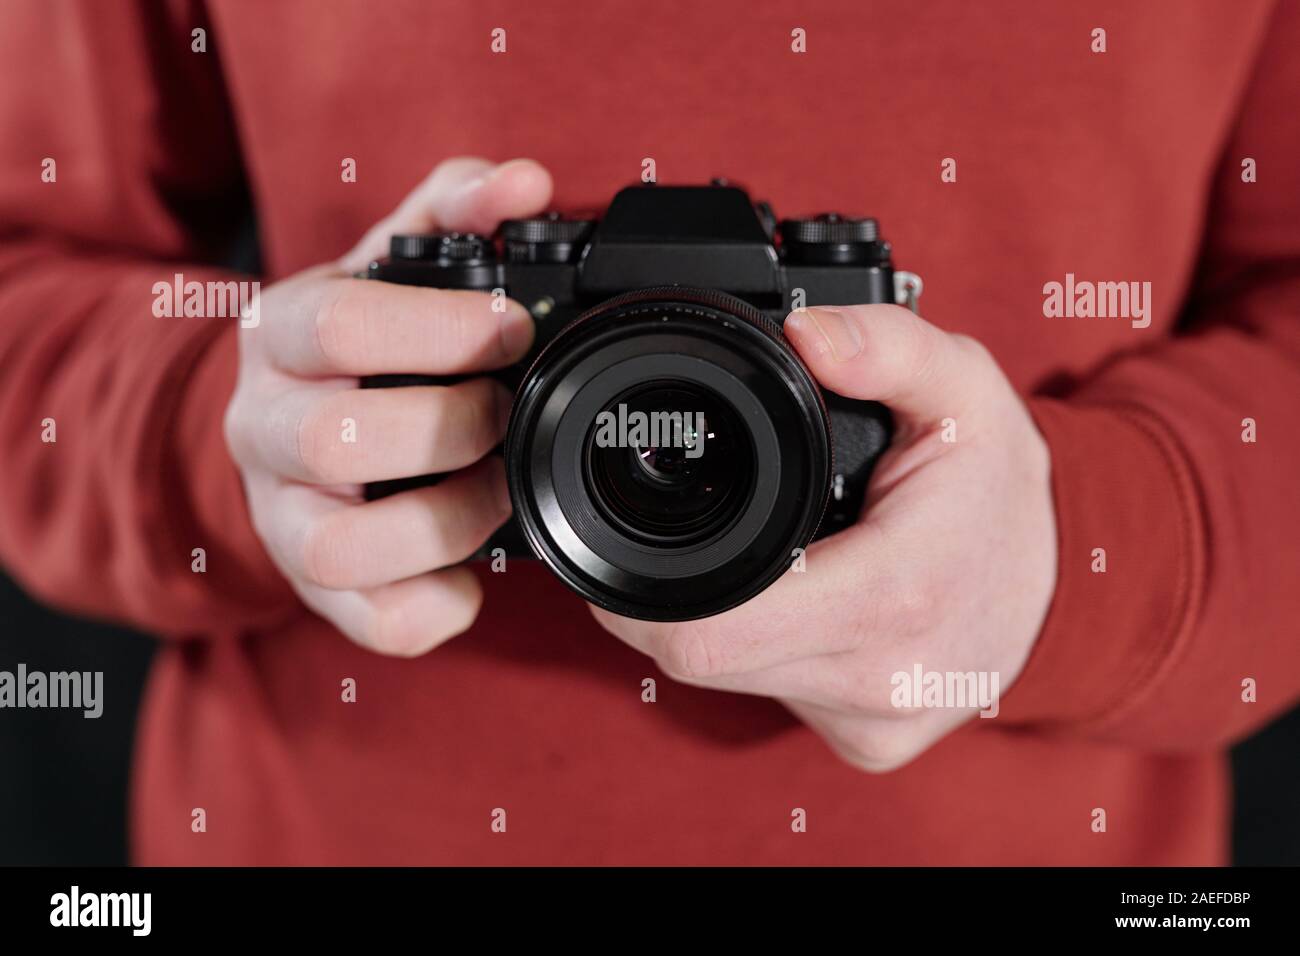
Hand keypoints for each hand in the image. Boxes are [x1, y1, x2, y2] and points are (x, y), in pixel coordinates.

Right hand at [224, 158, 551, 654]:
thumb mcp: (389, 263)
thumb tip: (525, 184)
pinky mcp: (317, 591)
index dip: (439, 330)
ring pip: (341, 549)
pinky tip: (472, 573)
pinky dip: (436, 608)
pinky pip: (372, 623)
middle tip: (506, 413)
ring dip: (446, 522)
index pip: (338, 326)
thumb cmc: (356, 345)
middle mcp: (265, 430)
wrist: (286, 431)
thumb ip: (455, 209)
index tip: (512, 328)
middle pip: (339, 440)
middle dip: (451, 428)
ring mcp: (282, 518)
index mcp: (281, 337)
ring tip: (496, 490)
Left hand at [591, 305, 1057, 770]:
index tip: (628, 545)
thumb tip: (802, 331)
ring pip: (730, 682)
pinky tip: (801, 603)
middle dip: (671, 599)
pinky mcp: (871, 743)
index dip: (641, 598)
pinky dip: (762, 649)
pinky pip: (774, 696)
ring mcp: (875, 722)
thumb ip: (885, 344)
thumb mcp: (965, 386)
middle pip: (701, 660)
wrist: (1073, 585)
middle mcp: (880, 679)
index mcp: (893, 596)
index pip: (707, 636)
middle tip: (695, 532)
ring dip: (720, 621)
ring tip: (772, 558)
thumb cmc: (1005, 486)